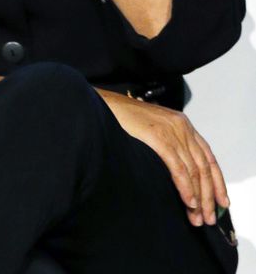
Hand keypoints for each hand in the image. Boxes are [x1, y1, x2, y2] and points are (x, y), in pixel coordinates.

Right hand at [97, 89, 229, 226]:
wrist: (103, 106)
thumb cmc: (123, 121)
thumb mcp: (154, 131)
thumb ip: (169, 145)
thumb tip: (181, 176)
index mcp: (182, 123)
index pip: (207, 156)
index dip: (216, 180)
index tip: (221, 201)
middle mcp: (181, 125)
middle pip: (204, 165)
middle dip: (209, 195)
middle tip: (209, 217)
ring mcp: (171, 130)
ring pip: (194, 170)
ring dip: (199, 197)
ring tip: (198, 216)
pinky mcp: (160, 137)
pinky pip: (179, 168)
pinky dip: (186, 187)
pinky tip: (188, 201)